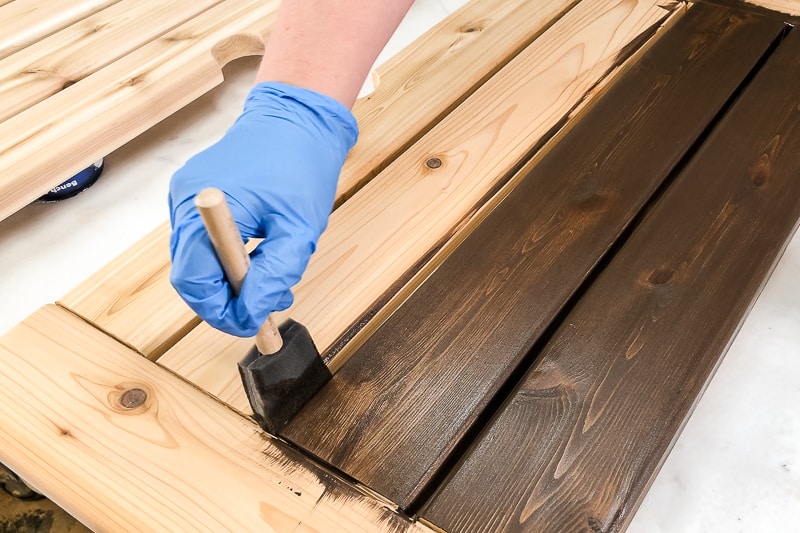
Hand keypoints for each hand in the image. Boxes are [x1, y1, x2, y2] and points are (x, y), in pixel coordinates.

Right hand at [169, 82, 357, 336]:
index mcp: (204, 208)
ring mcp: (186, 197)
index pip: (193, 281)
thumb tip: (253, 312)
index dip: (219, 311)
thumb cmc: (300, 165)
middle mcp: (184, 202)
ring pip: (199, 261)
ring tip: (271, 282)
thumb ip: (275, 273)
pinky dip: (228, 260)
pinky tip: (259, 259)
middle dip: (228, 300)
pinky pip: (205, 242)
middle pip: (192, 274)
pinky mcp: (196, 195)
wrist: (297, 118)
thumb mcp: (299, 228)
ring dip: (231, 282)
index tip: (252, 323)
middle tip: (266, 308)